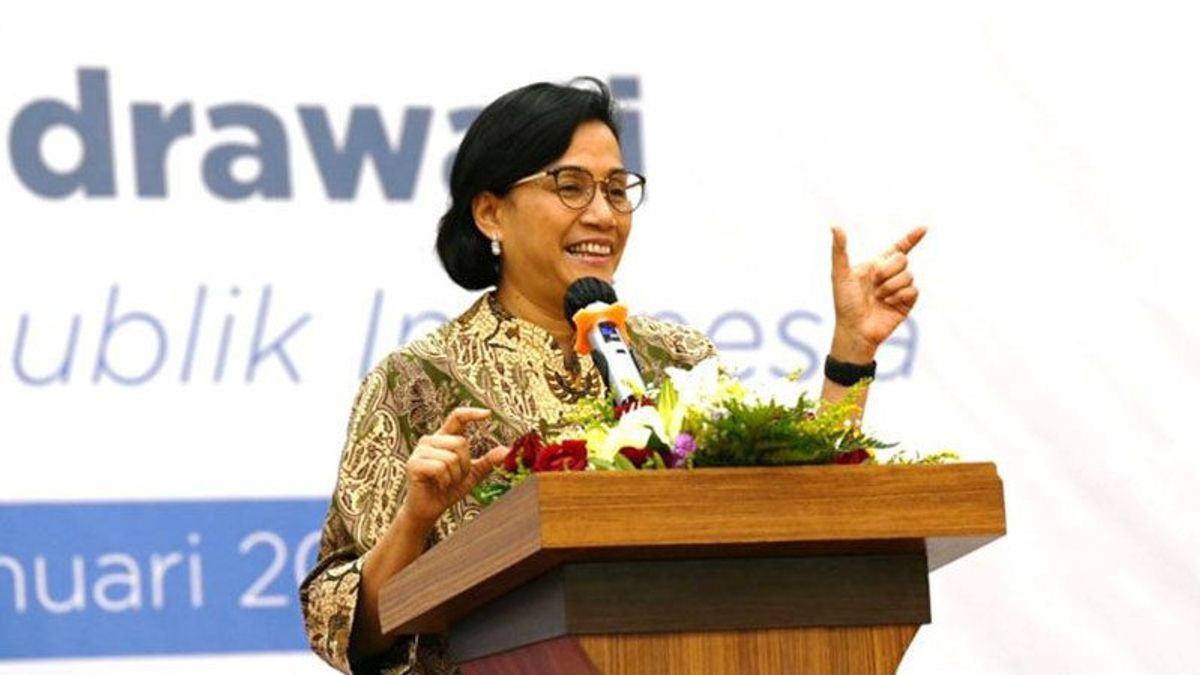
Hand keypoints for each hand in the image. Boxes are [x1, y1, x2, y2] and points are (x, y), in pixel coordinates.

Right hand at [399, 407, 507, 530]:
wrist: (429, 510)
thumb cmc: (447, 490)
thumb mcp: (472, 474)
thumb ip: (487, 461)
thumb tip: (506, 450)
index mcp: (443, 438)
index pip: (457, 417)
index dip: (472, 413)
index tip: (488, 414)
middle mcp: (430, 440)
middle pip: (460, 442)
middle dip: (464, 465)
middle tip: (455, 478)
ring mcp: (420, 451)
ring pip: (451, 457)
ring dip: (455, 476)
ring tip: (446, 483)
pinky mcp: (414, 464)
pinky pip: (440, 468)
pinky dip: (445, 481)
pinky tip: (438, 485)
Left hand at [829, 226, 926, 361]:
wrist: (855, 330)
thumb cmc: (845, 304)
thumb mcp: (840, 275)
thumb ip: (840, 251)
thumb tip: (835, 226)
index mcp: (876, 266)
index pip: (897, 248)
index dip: (911, 238)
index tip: (923, 229)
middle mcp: (889, 275)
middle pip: (902, 259)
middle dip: (888, 269)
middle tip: (875, 282)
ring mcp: (899, 289)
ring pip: (909, 274)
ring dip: (891, 285)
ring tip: (878, 297)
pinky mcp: (907, 302)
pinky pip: (913, 290)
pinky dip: (900, 295)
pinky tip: (889, 303)